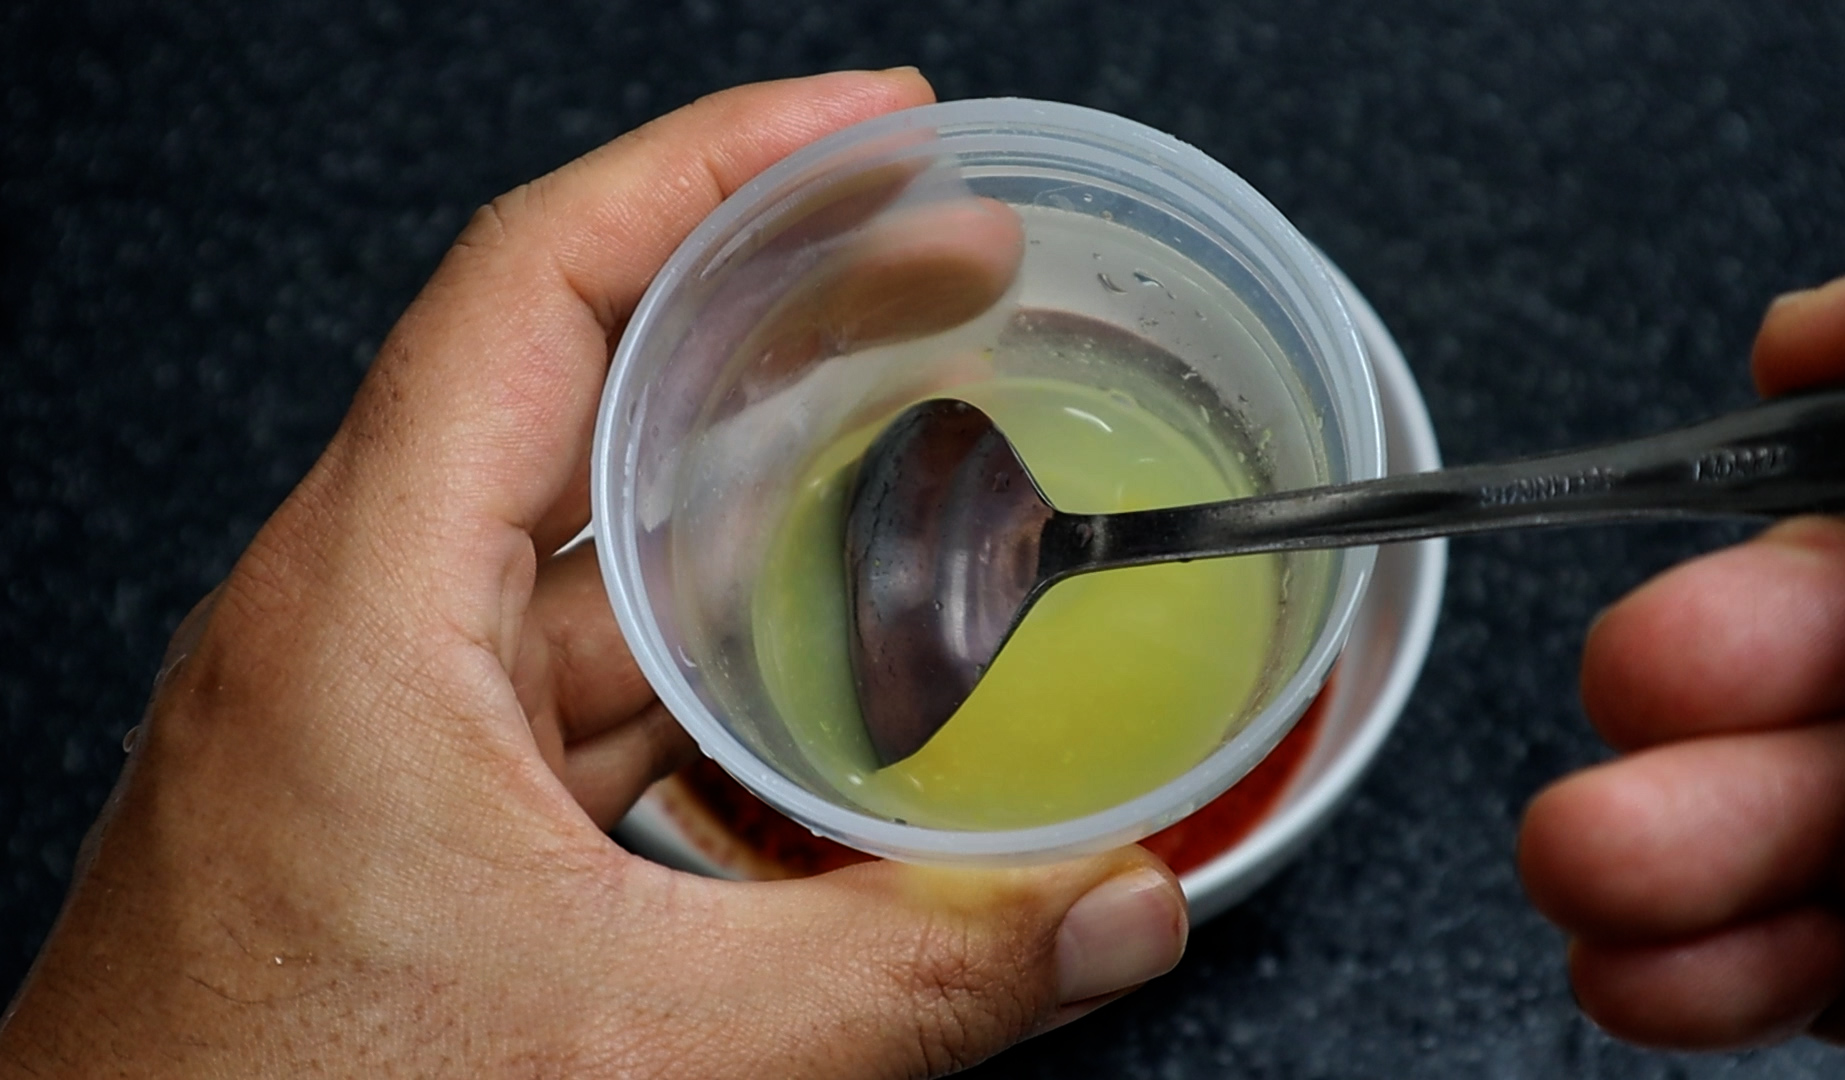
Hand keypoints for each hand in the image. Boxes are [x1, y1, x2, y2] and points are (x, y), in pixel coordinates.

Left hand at [0, 71, 1185, 1078]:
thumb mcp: (638, 1053)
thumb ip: (907, 978)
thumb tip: (1117, 916)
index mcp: (363, 609)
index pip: (538, 281)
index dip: (717, 167)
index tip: (876, 126)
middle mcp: (354, 627)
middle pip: (582, 381)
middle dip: (781, 306)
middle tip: (951, 266)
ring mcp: (378, 720)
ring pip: (585, 540)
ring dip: (750, 489)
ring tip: (915, 445)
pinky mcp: (409, 807)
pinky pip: (576, 673)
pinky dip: (705, 647)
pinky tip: (818, 673)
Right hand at [1519, 253, 1844, 1049]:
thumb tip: (1810, 332)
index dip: (1771, 588)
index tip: (1669, 647)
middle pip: (1822, 716)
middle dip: (1688, 756)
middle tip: (1594, 798)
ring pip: (1815, 859)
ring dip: (1677, 885)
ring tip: (1591, 894)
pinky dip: (1742, 989)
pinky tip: (1657, 983)